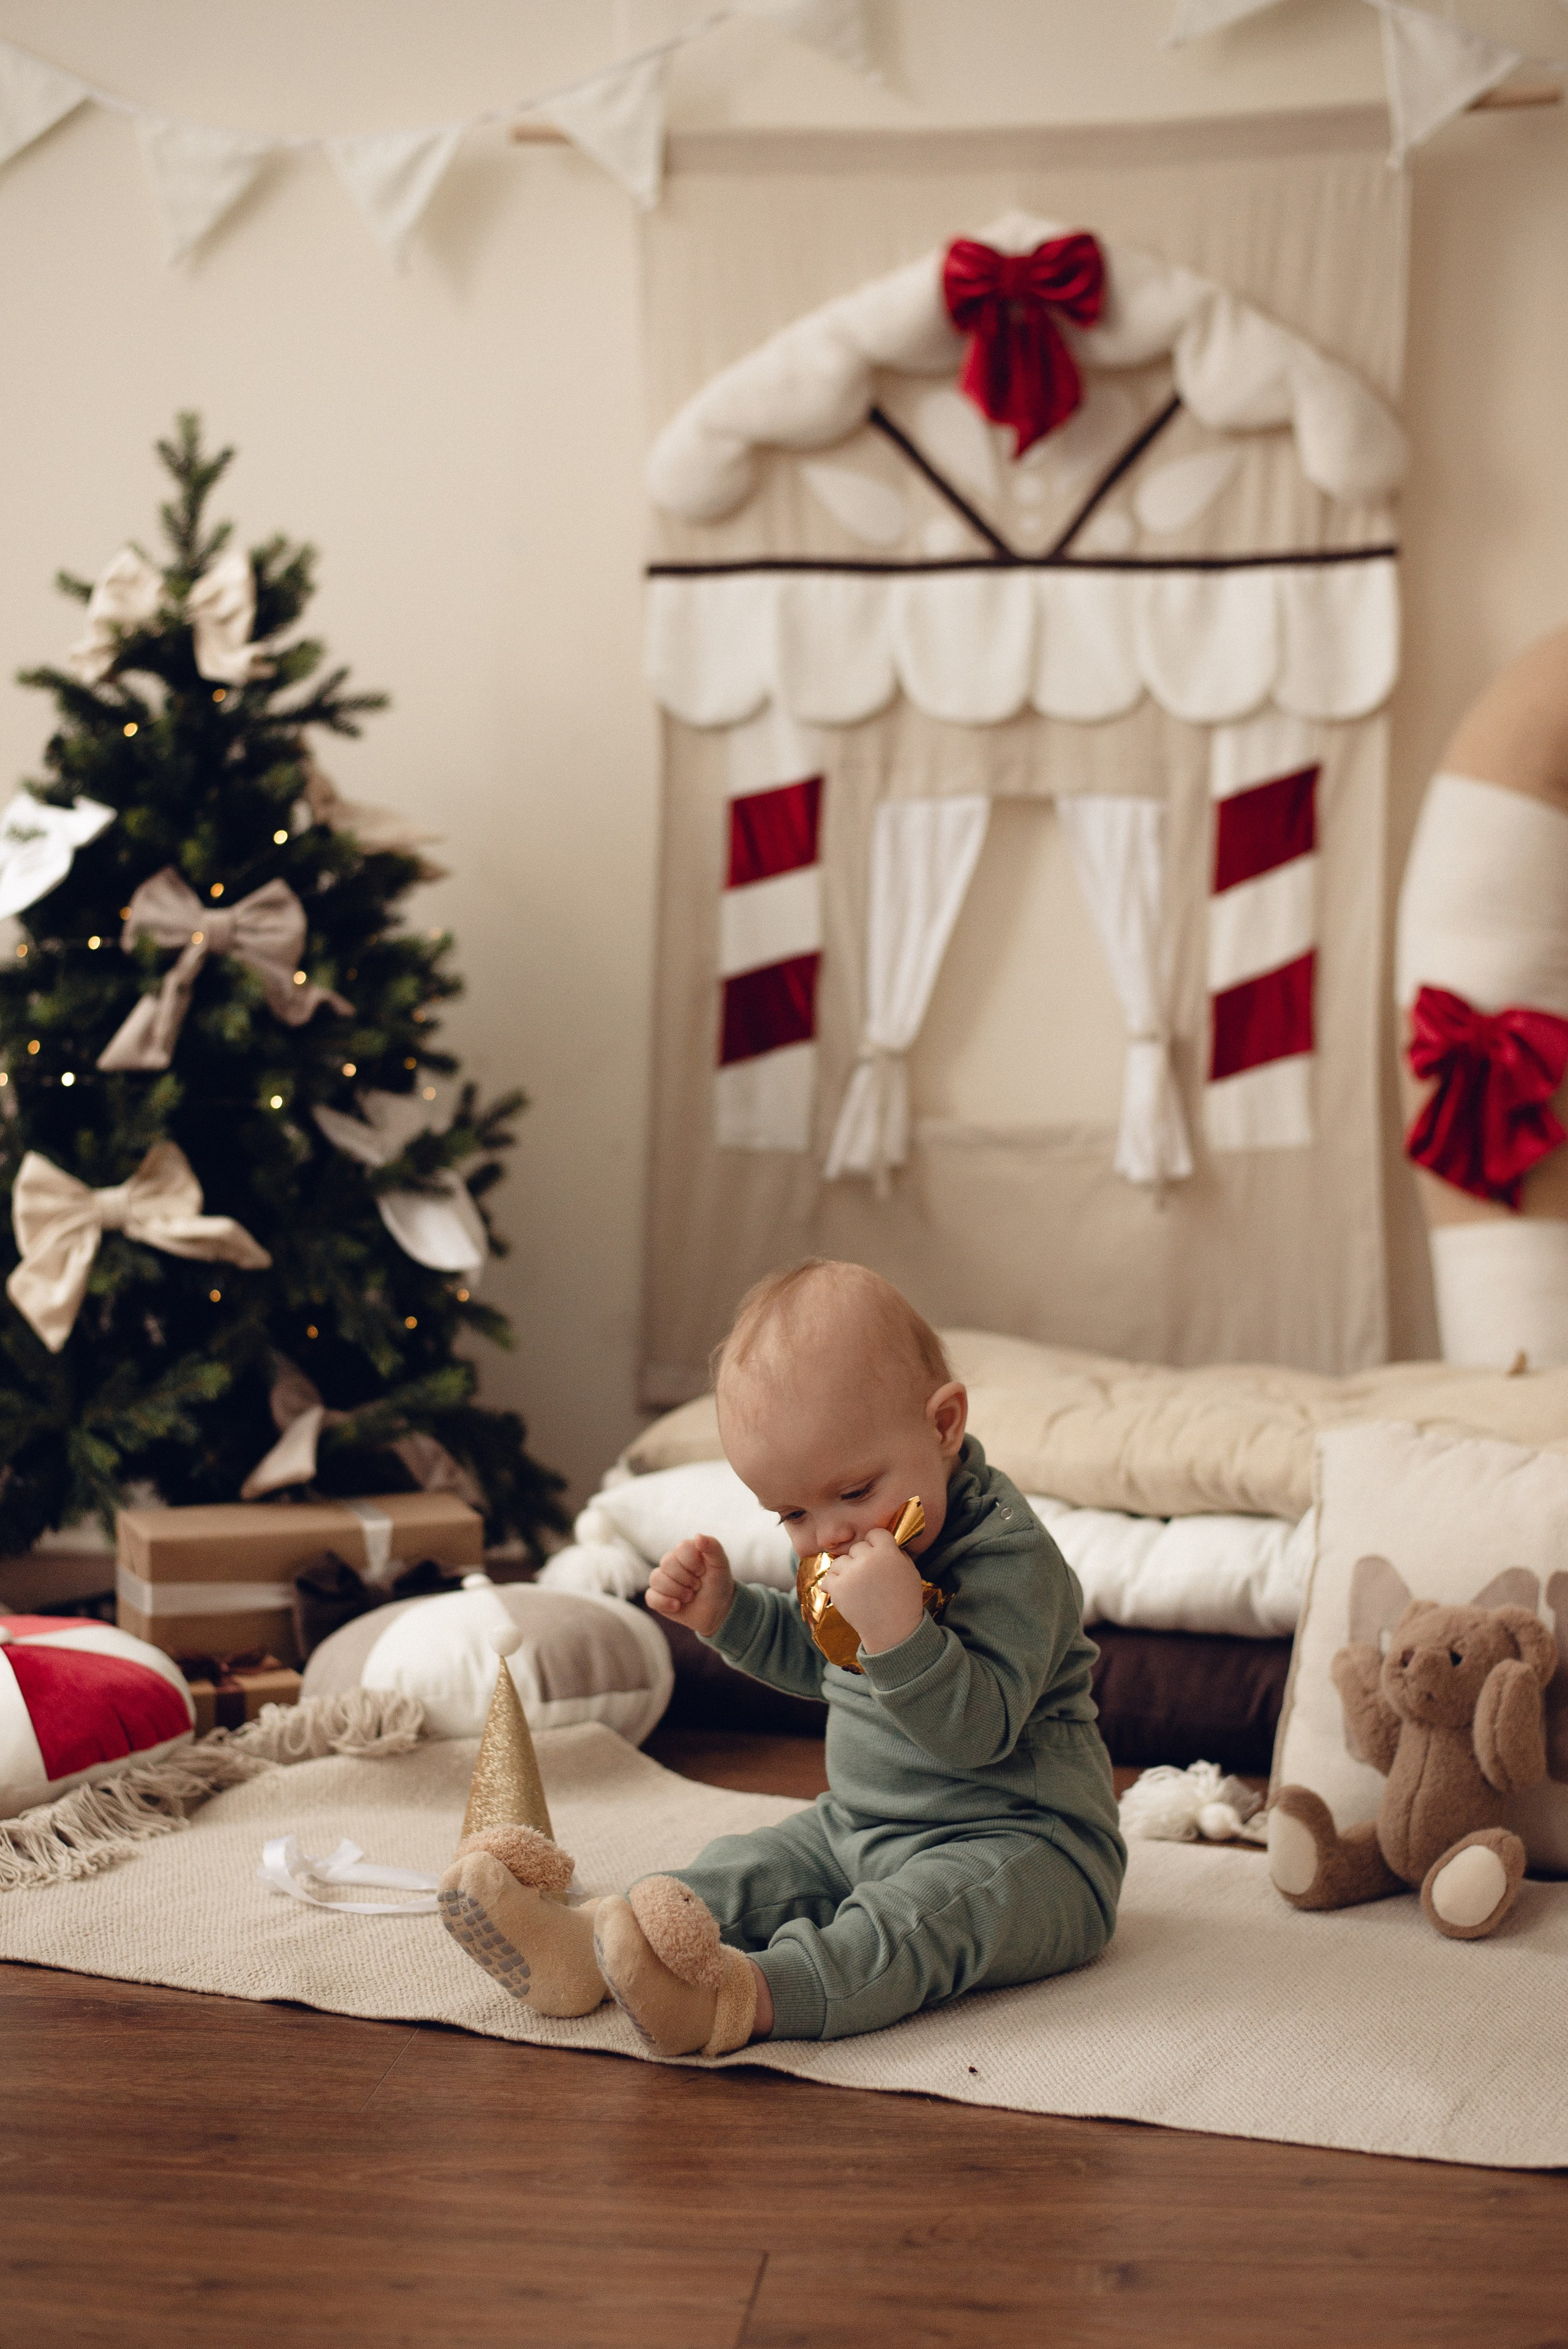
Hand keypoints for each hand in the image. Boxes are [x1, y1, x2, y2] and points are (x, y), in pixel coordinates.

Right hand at [646, 1535, 734, 1639]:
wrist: (716, 1609)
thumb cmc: (718, 1583)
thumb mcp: (721, 1564)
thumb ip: (713, 1547)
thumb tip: (698, 1536)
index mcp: (685, 1550)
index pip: (681, 1548)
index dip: (693, 1563)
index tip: (704, 1572)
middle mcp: (670, 1562)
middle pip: (667, 1563)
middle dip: (687, 1579)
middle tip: (697, 1586)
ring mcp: (662, 1579)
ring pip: (656, 1579)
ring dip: (678, 1592)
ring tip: (690, 1597)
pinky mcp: (656, 1597)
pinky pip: (650, 1597)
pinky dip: (665, 1603)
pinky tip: (678, 1606)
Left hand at [821, 1527, 924, 1657]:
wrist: (893, 1631)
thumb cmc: (905, 1601)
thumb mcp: (910, 1571)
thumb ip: (897, 1554)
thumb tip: (883, 1545)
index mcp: (887, 1552)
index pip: (875, 1533)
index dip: (876, 1544)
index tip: (877, 1556)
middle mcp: (867, 1559)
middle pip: (857, 1547)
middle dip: (861, 1559)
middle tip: (868, 1577)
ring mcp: (850, 1573)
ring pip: (840, 1561)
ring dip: (846, 1571)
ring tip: (857, 1587)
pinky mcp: (837, 1588)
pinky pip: (828, 1577)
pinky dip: (833, 1584)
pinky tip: (842, 1590)